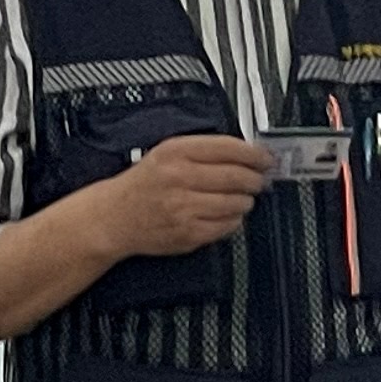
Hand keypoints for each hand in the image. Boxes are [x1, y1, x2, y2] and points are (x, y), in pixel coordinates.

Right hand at [94, 134, 270, 258]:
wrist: (114, 217)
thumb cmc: (143, 185)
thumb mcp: (166, 153)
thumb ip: (203, 150)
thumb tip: (246, 153)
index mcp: (175, 152)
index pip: (229, 148)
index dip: (255, 154)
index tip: (265, 158)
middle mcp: (179, 178)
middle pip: (237, 176)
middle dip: (255, 179)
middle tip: (259, 179)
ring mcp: (184, 208)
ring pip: (237, 203)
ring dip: (246, 200)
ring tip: (241, 198)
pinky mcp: (189, 233)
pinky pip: (227, 226)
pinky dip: (233, 220)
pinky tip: (226, 214)